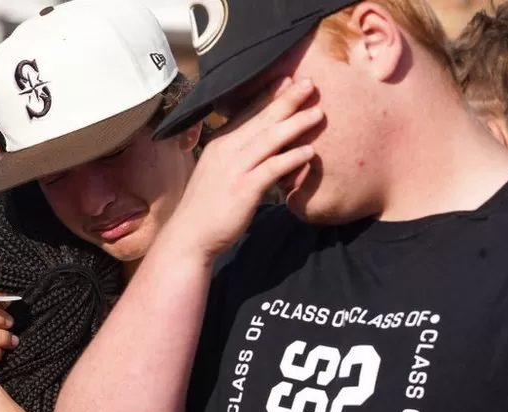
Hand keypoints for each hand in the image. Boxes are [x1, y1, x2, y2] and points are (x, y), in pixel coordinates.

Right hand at [164, 77, 322, 260]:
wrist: (189, 236)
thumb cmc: (206, 208)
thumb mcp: (217, 173)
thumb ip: (235, 157)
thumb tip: (255, 150)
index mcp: (219, 144)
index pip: (246, 113)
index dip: (267, 96)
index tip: (287, 80)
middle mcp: (226, 151)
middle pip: (261, 120)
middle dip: (286, 100)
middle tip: (309, 83)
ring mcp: (235, 169)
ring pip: (269, 139)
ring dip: (295, 124)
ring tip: (318, 113)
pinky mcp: (244, 189)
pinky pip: (272, 169)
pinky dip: (292, 159)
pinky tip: (309, 152)